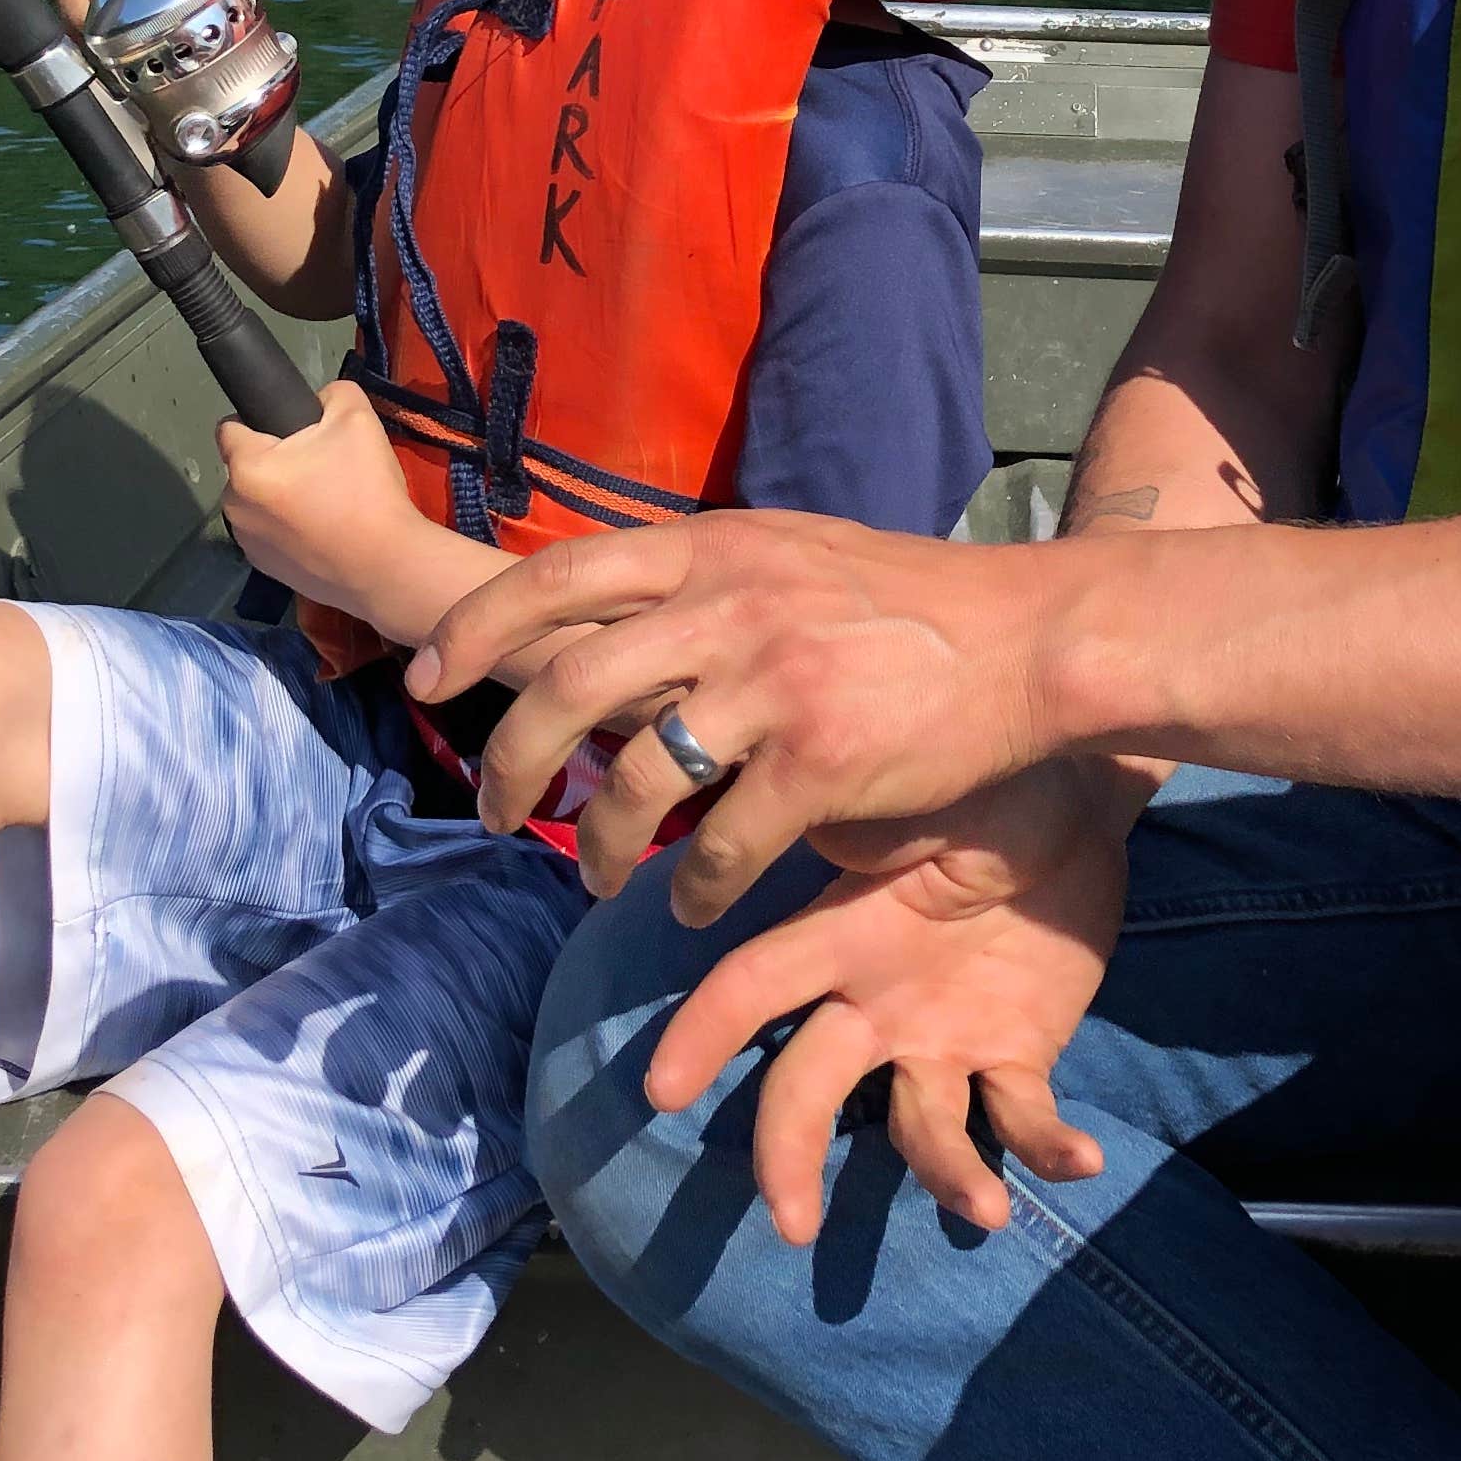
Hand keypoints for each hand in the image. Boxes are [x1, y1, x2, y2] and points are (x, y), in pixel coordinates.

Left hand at [218, 379, 425, 620]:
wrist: (386, 567)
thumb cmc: (365, 490)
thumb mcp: (357, 417)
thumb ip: (332, 393)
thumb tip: (319, 402)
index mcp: (247, 467)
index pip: (229, 426)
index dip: (259, 419)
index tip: (294, 430)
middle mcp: (234, 506)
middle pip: (247, 467)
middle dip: (276, 462)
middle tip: (323, 467)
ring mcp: (247, 542)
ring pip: (258, 502)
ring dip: (280, 497)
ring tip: (326, 504)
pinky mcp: (265, 569)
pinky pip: (270, 534)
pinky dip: (288, 530)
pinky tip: (324, 533)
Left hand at [409, 509, 1066, 921]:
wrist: (1032, 638)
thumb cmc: (914, 602)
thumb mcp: (792, 553)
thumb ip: (706, 581)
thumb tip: (607, 623)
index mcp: (714, 548)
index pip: (556, 574)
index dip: (475, 628)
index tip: (428, 679)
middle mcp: (729, 606)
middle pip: (567, 687)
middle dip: (509, 761)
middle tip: (491, 808)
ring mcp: (773, 684)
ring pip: (635, 781)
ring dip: (595, 844)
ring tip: (590, 877)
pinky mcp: (820, 763)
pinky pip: (721, 848)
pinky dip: (692, 892)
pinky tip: (690, 912)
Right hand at [649, 766, 1131, 1239]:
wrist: (1073, 797)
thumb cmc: (983, 787)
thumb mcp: (917, 797)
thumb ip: (858, 825)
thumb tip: (787, 805)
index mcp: (840, 937)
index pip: (753, 987)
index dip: (703, 1035)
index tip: (661, 1092)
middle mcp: (876, 1006)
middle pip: (809, 1088)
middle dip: (790, 1155)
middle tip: (791, 1225)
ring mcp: (943, 1040)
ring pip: (922, 1127)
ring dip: (946, 1174)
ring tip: (983, 1209)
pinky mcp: (1018, 1057)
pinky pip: (1025, 1118)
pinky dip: (1050, 1148)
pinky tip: (1085, 1158)